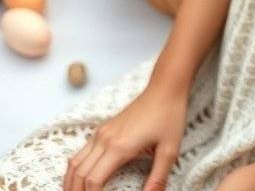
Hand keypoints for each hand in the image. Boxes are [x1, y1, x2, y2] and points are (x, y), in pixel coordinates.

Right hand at [62, 83, 188, 190]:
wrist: (164, 88)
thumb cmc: (169, 116)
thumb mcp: (169, 150)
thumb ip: (158, 178)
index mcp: (120, 147)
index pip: (93, 181)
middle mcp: (105, 139)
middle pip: (79, 174)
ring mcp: (102, 132)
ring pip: (75, 162)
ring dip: (71, 183)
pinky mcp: (103, 128)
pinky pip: (81, 152)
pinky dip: (75, 169)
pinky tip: (80, 179)